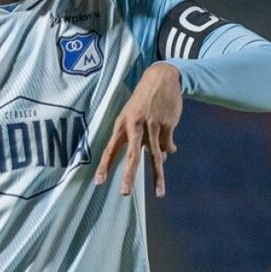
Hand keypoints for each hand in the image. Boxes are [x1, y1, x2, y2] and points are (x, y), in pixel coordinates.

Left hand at [94, 62, 181, 196]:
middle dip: (128, 175)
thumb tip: (159, 157)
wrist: (161, 78)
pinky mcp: (168, 124)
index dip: (105, 165)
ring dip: (157, 176)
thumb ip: (140, 138)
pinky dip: (169, 148)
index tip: (99, 182)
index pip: (110, 148)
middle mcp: (136, 125)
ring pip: (156, 155)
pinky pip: (168, 145)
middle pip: (132, 155)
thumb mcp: (134, 114)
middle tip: (124, 193)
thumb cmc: (144, 99)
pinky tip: (171, 147)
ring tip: (159, 193)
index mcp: (122, 123)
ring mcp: (153, 125)